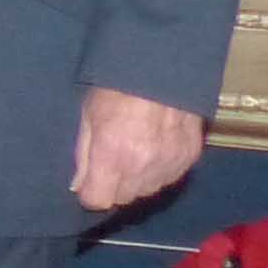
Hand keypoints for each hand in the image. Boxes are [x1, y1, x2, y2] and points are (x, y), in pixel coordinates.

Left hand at [72, 85, 203, 212]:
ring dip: (139, 179)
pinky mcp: (189, 156)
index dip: (90, 193)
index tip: (90, 183)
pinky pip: (170, 177)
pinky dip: (161, 169)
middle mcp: (141, 165)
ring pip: (148, 190)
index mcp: (111, 154)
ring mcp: (169, 162)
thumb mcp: (88, 116)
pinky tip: (156, 146)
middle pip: (123, 198)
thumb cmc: (117, 88)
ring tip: (136, 150)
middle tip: (113, 160)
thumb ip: (82, 156)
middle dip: (115, 185)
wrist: (163, 67)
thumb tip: (78, 186)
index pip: (98, 200)